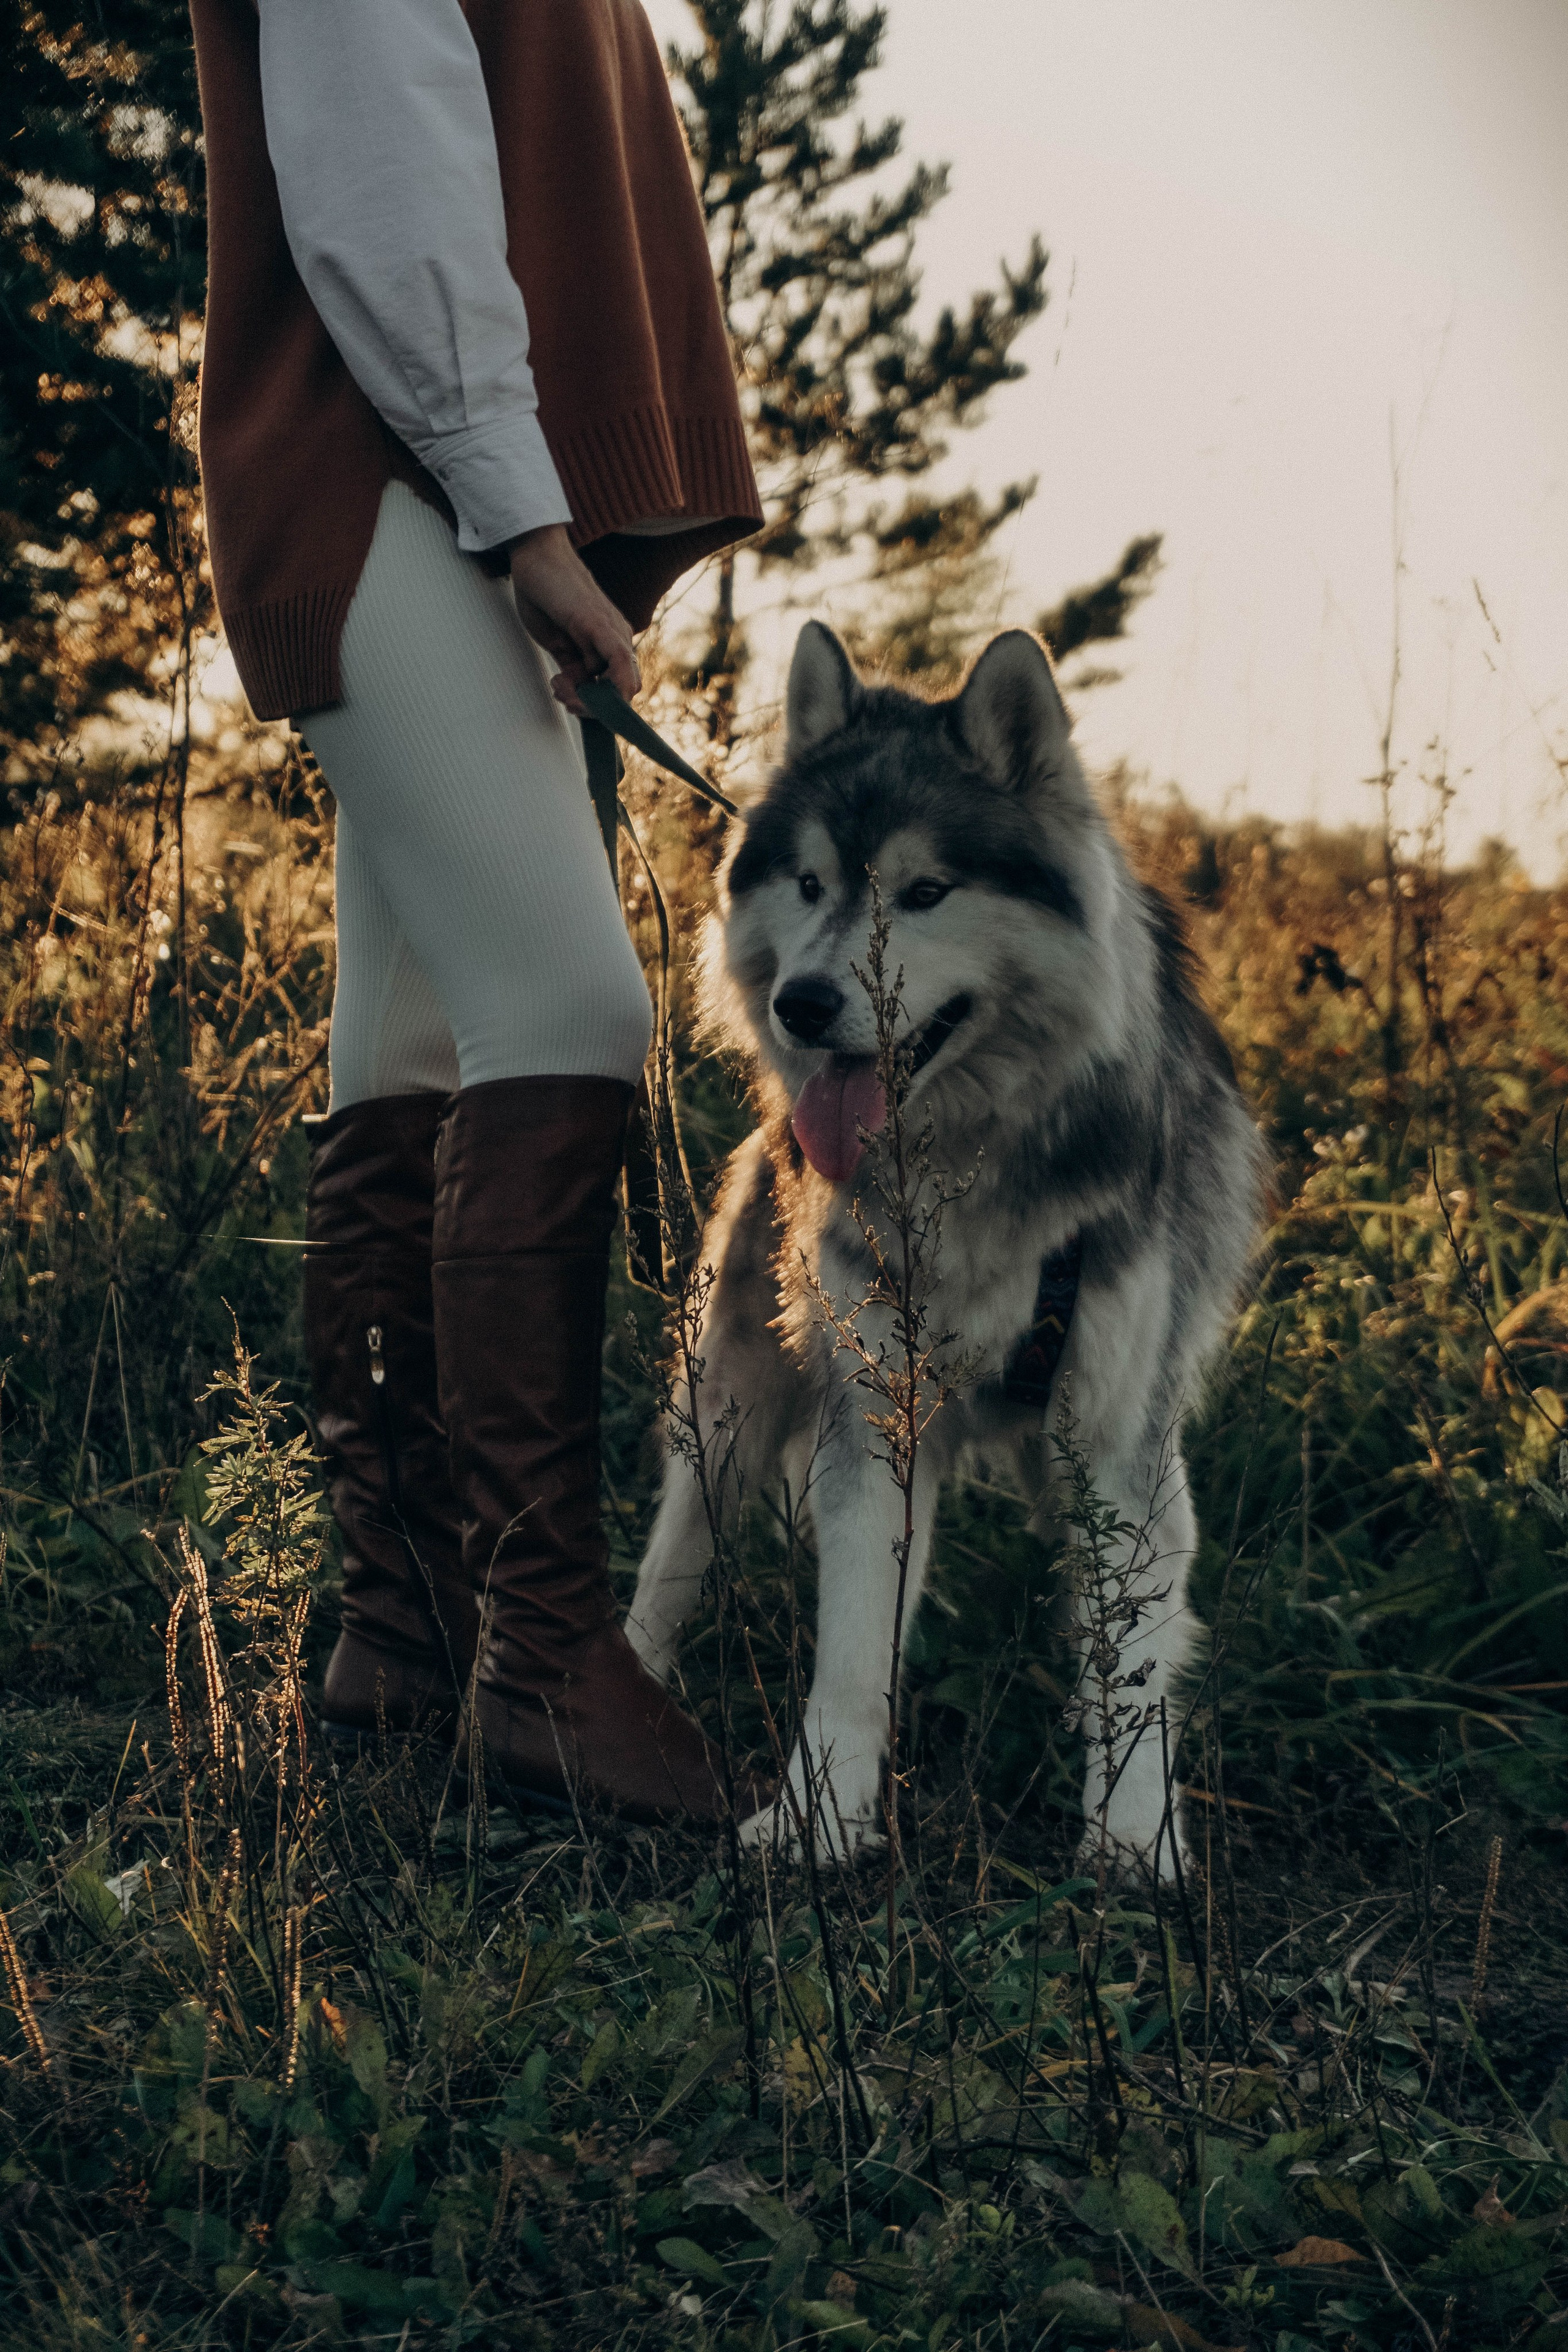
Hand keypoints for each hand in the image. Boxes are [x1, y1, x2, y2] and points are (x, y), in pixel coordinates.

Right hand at [508, 523, 639, 715]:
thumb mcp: (559, 644)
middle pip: (625, 691)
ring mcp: (614, 631)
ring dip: (589, 700)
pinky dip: (603, 686)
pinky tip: (570, 682)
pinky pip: (619, 662)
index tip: (566, 699)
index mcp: (611, 644)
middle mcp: (619, 638)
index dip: (596, 706)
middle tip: (561, 695)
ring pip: (624, 685)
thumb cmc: (545, 596)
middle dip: (593, 708)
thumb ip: (574, 669)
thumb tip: (581, 693)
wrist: (536, 556)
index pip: (620, 689)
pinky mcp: (601, 623)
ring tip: (558, 685)